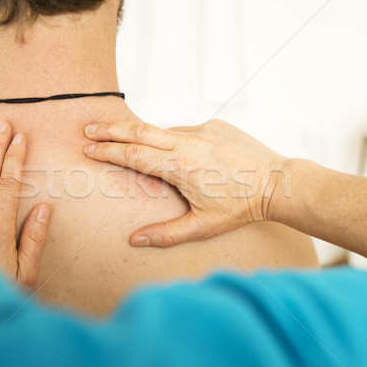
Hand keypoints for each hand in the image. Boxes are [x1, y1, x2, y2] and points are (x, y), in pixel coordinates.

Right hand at [83, 119, 288, 247]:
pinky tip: (170, 150)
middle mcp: (189, 142)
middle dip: (111, 130)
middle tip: (89, 127)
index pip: (134, 155)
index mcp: (181, 167)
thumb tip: (134, 241)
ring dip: (140, 135)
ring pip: (162, 130)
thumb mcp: (203, 227)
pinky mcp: (215, 124)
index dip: (108, 151)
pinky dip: (170, 137)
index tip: (89, 147)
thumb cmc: (241, 208)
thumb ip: (166, 234)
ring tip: (122, 140)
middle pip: (139, 132)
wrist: (277, 184)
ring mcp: (203, 130)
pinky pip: (183, 129)